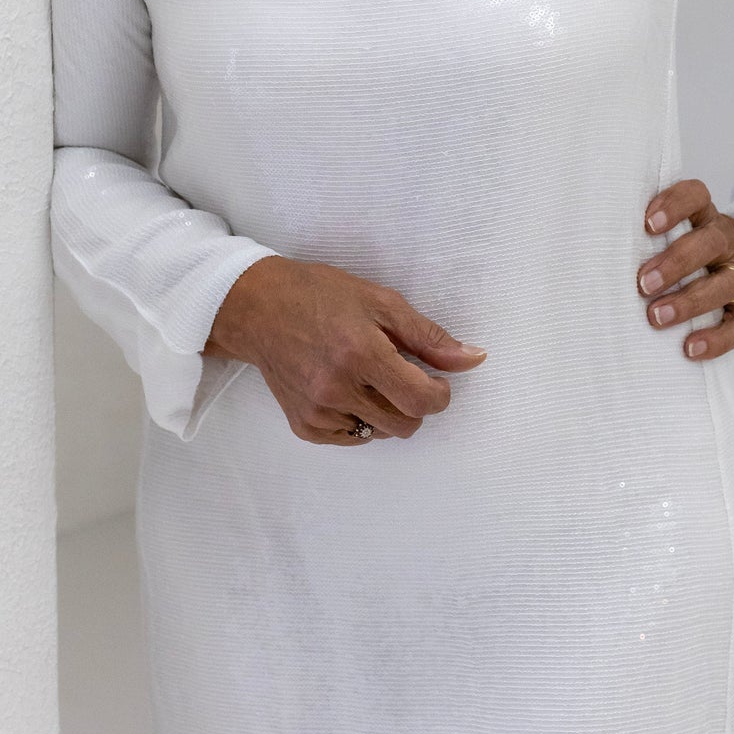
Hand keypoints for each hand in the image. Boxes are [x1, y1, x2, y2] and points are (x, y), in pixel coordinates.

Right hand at [205, 255, 487, 443]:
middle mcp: (337, 388)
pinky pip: (351, 437)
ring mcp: (318, 411)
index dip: (440, 394)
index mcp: (361, 353)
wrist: (259, 309)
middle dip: (414, 403)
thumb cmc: (322, 296)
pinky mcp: (304, 426)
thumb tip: (474, 359)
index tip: (434, 378)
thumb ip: (429, 337)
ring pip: (379, 433)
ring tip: (368, 377)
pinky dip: (358, 419)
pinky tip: (345, 389)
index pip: (421, 400)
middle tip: (400, 373)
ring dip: (386, 410)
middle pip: (405, 424)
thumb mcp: (381, 302)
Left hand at [638, 178, 733, 360]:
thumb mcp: (699, 230)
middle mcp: (728, 243)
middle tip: (644, 283)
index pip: (696, 197)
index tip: (648, 223)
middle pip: (707, 244)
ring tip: (657, 317)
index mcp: (709, 219)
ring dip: (688, 302)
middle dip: (674, 263)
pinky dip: (715, 340)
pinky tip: (690, 348)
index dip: (674, 205)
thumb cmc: (713, 251)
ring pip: (722, 285)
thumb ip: (664, 236)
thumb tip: (609, 253)